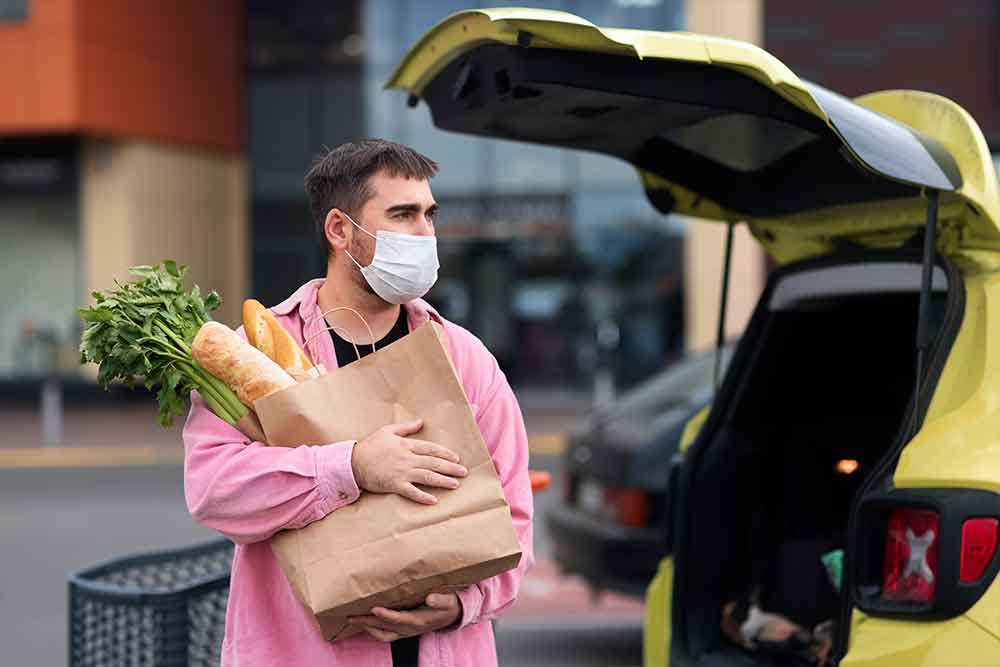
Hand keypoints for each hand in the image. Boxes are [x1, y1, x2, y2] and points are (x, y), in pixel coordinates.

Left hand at [348, 593, 461, 641]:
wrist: (452, 615)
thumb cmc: (448, 605)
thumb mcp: (448, 600)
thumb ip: (440, 600)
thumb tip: (430, 598)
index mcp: (420, 620)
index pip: (399, 619)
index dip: (386, 615)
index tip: (374, 608)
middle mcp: (410, 628)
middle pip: (385, 627)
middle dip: (368, 622)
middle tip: (351, 615)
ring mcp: (406, 631)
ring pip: (383, 633)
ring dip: (368, 627)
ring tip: (354, 620)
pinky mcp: (404, 630)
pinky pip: (386, 634)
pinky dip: (374, 629)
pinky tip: (366, 622)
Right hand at [351, 419, 466, 503]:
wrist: (351, 462)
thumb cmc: (369, 446)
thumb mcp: (387, 431)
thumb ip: (406, 427)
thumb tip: (421, 421)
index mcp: (406, 445)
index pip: (430, 449)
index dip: (445, 453)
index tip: (456, 458)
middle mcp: (406, 458)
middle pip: (433, 463)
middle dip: (450, 468)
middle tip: (464, 472)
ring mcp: (401, 472)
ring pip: (427, 477)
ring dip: (442, 481)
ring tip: (455, 484)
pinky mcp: (394, 485)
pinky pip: (411, 492)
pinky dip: (423, 496)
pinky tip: (434, 500)